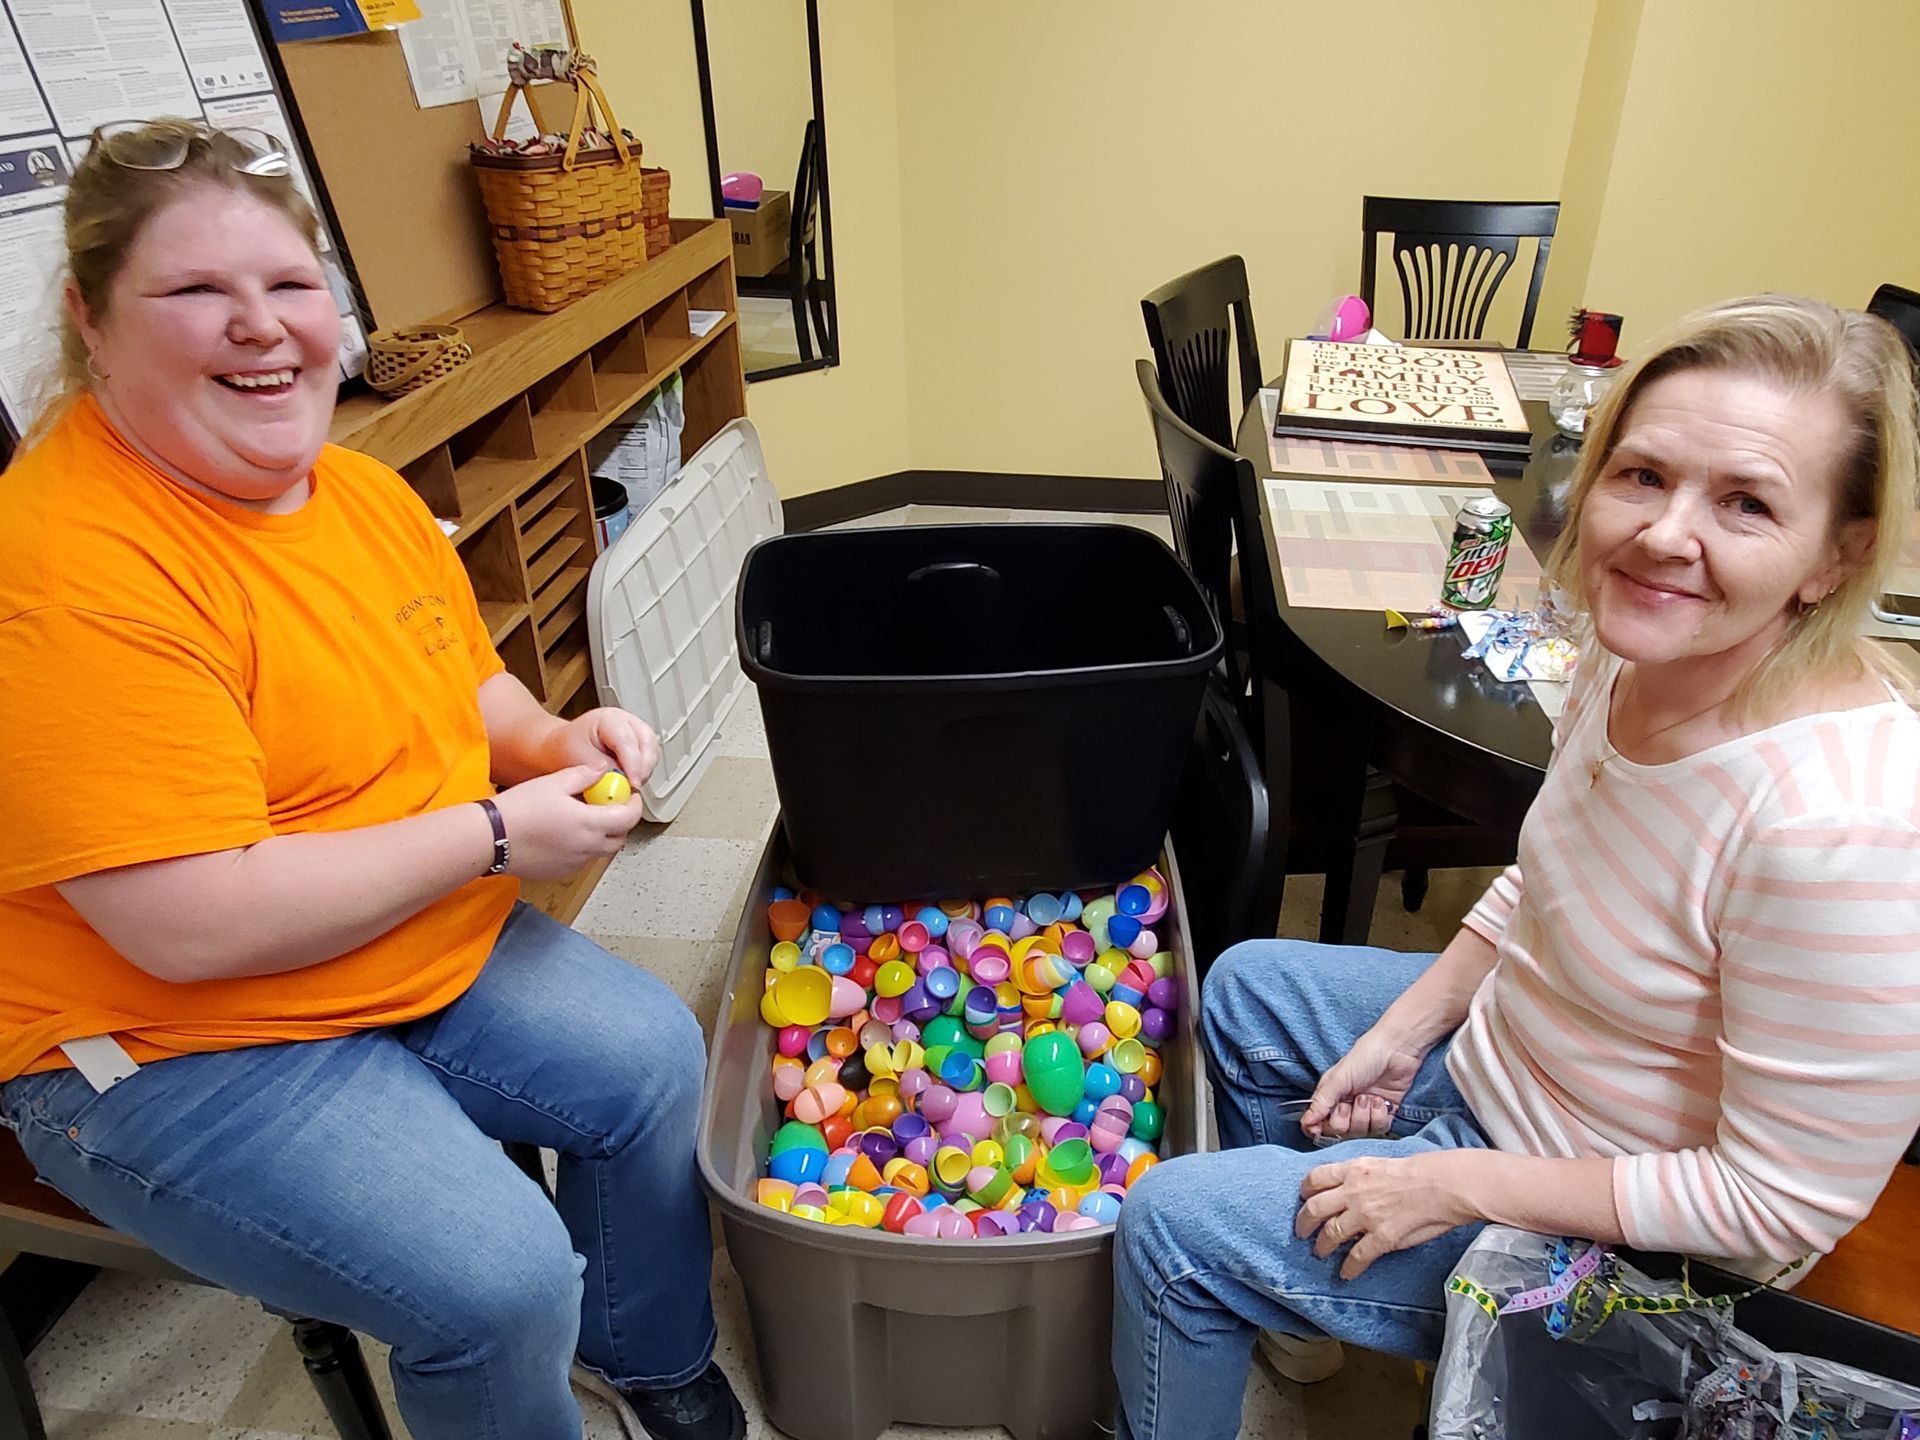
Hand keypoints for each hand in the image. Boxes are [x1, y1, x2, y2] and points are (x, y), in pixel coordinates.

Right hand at [490, 764, 644, 879]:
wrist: (491, 838)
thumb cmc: (518, 810)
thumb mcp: (554, 782)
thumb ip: (584, 775)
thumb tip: (602, 770)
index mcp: (589, 823)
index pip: (628, 818)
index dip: (634, 805)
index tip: (629, 796)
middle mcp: (586, 847)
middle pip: (619, 838)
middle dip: (621, 822)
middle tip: (611, 806)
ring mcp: (575, 862)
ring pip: (601, 851)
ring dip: (603, 836)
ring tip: (587, 818)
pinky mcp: (561, 871)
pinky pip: (583, 860)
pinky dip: (585, 847)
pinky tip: (567, 833)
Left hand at [541, 708, 660, 791]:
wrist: (560, 749)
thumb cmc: (566, 749)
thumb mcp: (579, 759)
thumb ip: (603, 771)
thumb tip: (622, 783)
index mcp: (609, 719)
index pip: (628, 740)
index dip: (633, 764)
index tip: (632, 783)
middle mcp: (627, 723)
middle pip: (647, 743)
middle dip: (643, 768)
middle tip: (633, 787)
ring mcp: (636, 733)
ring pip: (652, 752)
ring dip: (644, 771)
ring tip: (629, 785)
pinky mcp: (639, 747)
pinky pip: (649, 760)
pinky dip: (643, 773)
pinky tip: (630, 781)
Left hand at [1295, 1150, 1482, 1278]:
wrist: (1445, 1184)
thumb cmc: (1421, 1171)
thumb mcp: (1380, 1162)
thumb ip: (1359, 1176)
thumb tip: (1347, 1189)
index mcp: (1354, 1169)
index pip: (1315, 1178)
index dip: (1305, 1191)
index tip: (1304, 1199)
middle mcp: (1354, 1191)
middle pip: (1314, 1209)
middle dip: (1303, 1223)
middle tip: (1301, 1232)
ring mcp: (1366, 1215)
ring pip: (1331, 1234)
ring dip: (1322, 1246)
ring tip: (1320, 1252)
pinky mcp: (1381, 1237)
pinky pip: (1356, 1256)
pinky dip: (1348, 1267)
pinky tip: (1346, 1273)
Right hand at [1300, 1026, 1430, 1140]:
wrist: (1397, 1051)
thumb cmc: (1365, 1057)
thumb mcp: (1338, 1078)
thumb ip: (1322, 1101)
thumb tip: (1306, 1122)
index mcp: (1331, 1096)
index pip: (1318, 1122)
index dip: (1318, 1129)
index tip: (1320, 1129)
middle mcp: (1346, 1105)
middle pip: (1340, 1131)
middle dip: (1346, 1120)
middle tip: (1351, 1102)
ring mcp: (1365, 1111)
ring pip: (1360, 1132)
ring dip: (1365, 1116)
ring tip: (1369, 1097)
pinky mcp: (1384, 1113)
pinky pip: (1379, 1129)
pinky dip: (1380, 1117)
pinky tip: (1381, 1100)